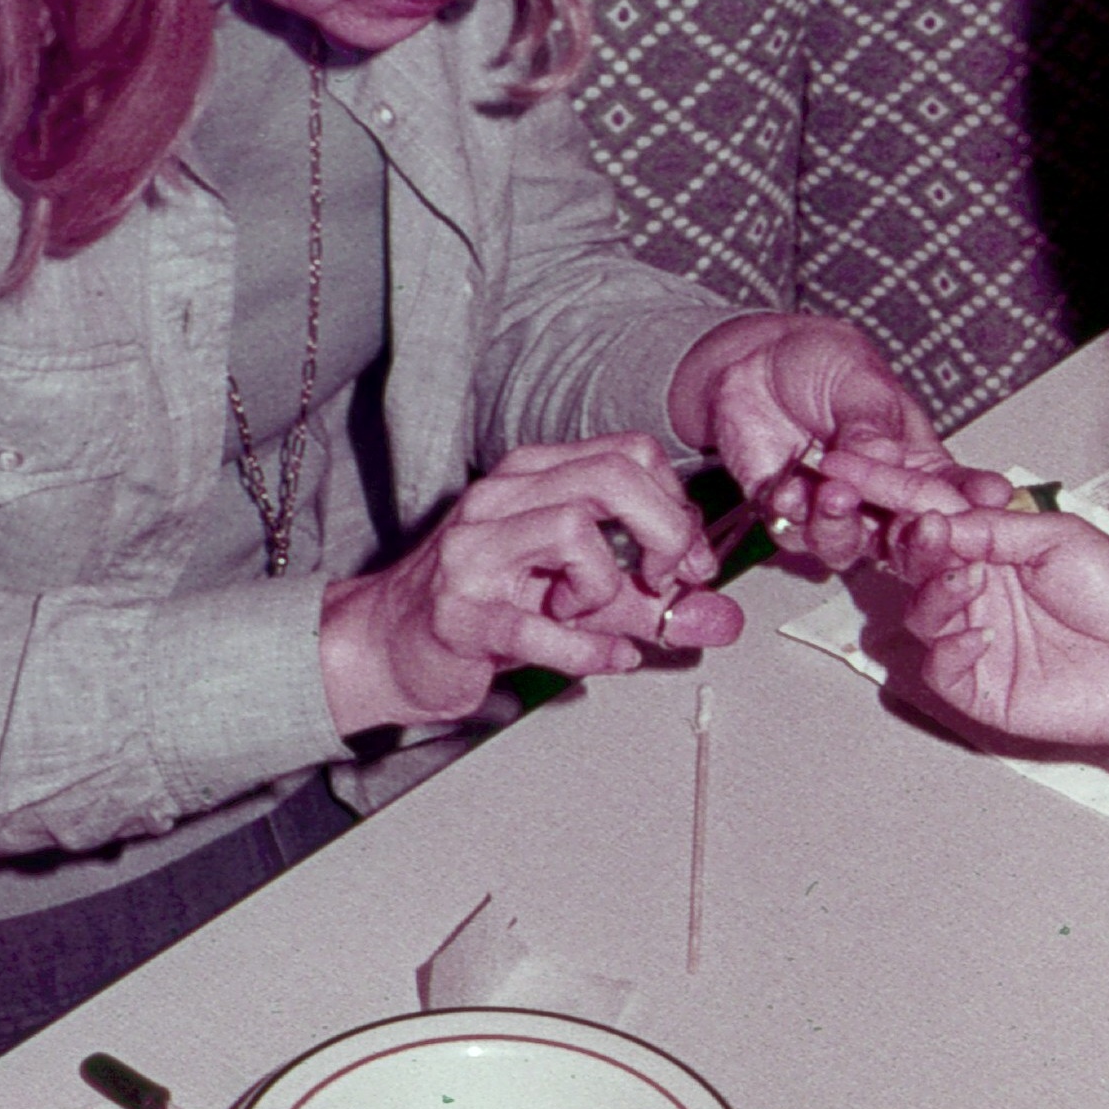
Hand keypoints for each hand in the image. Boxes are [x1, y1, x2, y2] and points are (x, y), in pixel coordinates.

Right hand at [318, 436, 741, 734]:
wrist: (385, 645)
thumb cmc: (480, 607)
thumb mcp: (578, 596)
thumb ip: (650, 603)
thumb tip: (723, 617)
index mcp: (532, 477)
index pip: (630, 453)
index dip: (677, 508)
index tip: (687, 561)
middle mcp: (503, 499)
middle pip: (612, 476)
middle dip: (664, 533)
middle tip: (664, 583)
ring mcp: (475, 550)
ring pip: (574, 530)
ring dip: (607, 587)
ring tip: (592, 614)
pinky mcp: (459, 612)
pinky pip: (540, 623)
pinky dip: (587, 648)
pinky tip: (599, 656)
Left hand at [667, 313, 1007, 569]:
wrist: (753, 358)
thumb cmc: (821, 362)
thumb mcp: (858, 379)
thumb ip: (871, 421)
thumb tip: (884, 456)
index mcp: (914, 461)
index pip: (951, 491)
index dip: (973, 502)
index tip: (989, 501)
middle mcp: (879, 498)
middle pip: (905, 537)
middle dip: (909, 536)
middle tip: (908, 520)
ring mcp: (835, 511)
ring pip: (847, 545)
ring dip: (840, 525)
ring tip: (834, 494)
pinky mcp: (787, 514)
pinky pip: (793, 533)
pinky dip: (793, 517)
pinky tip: (789, 492)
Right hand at [888, 506, 1108, 802]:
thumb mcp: (1057, 536)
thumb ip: (990, 527)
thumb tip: (931, 519)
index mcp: (990, 542)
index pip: (927, 511)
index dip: (885, 488)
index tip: (844, 464)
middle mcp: (975, 585)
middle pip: (912, 560)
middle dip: (908, 541)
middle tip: (924, 530)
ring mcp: (973, 635)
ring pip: (917, 610)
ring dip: (933, 590)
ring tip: (970, 580)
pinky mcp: (978, 684)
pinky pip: (937, 664)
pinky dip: (950, 645)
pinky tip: (983, 634)